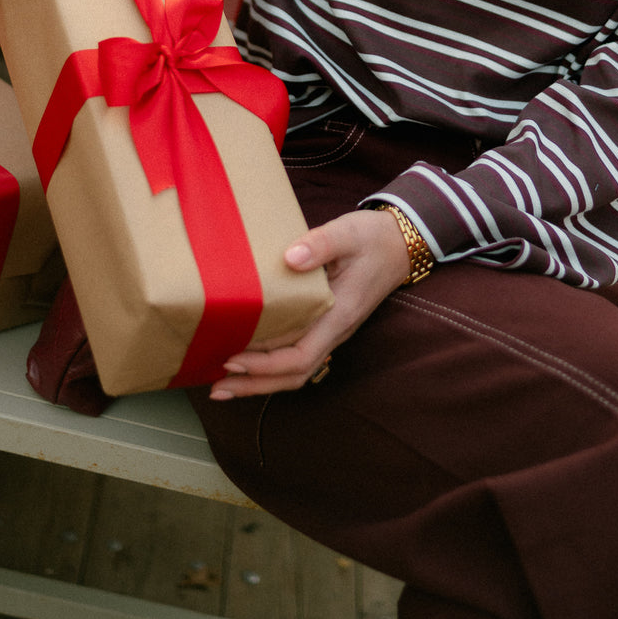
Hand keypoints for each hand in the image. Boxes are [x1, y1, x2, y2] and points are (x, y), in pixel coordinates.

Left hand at [209, 207, 413, 399]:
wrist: (401, 242)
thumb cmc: (372, 238)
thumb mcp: (347, 233)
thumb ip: (320, 244)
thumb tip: (290, 258)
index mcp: (339, 315)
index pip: (299, 355)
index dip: (264, 364)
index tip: (233, 358)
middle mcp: (336, 330)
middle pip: (294, 374)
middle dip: (255, 383)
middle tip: (217, 385)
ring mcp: (332, 330)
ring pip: (296, 369)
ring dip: (261, 380)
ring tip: (225, 384)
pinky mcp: (327, 323)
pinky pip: (297, 354)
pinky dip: (271, 364)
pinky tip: (250, 359)